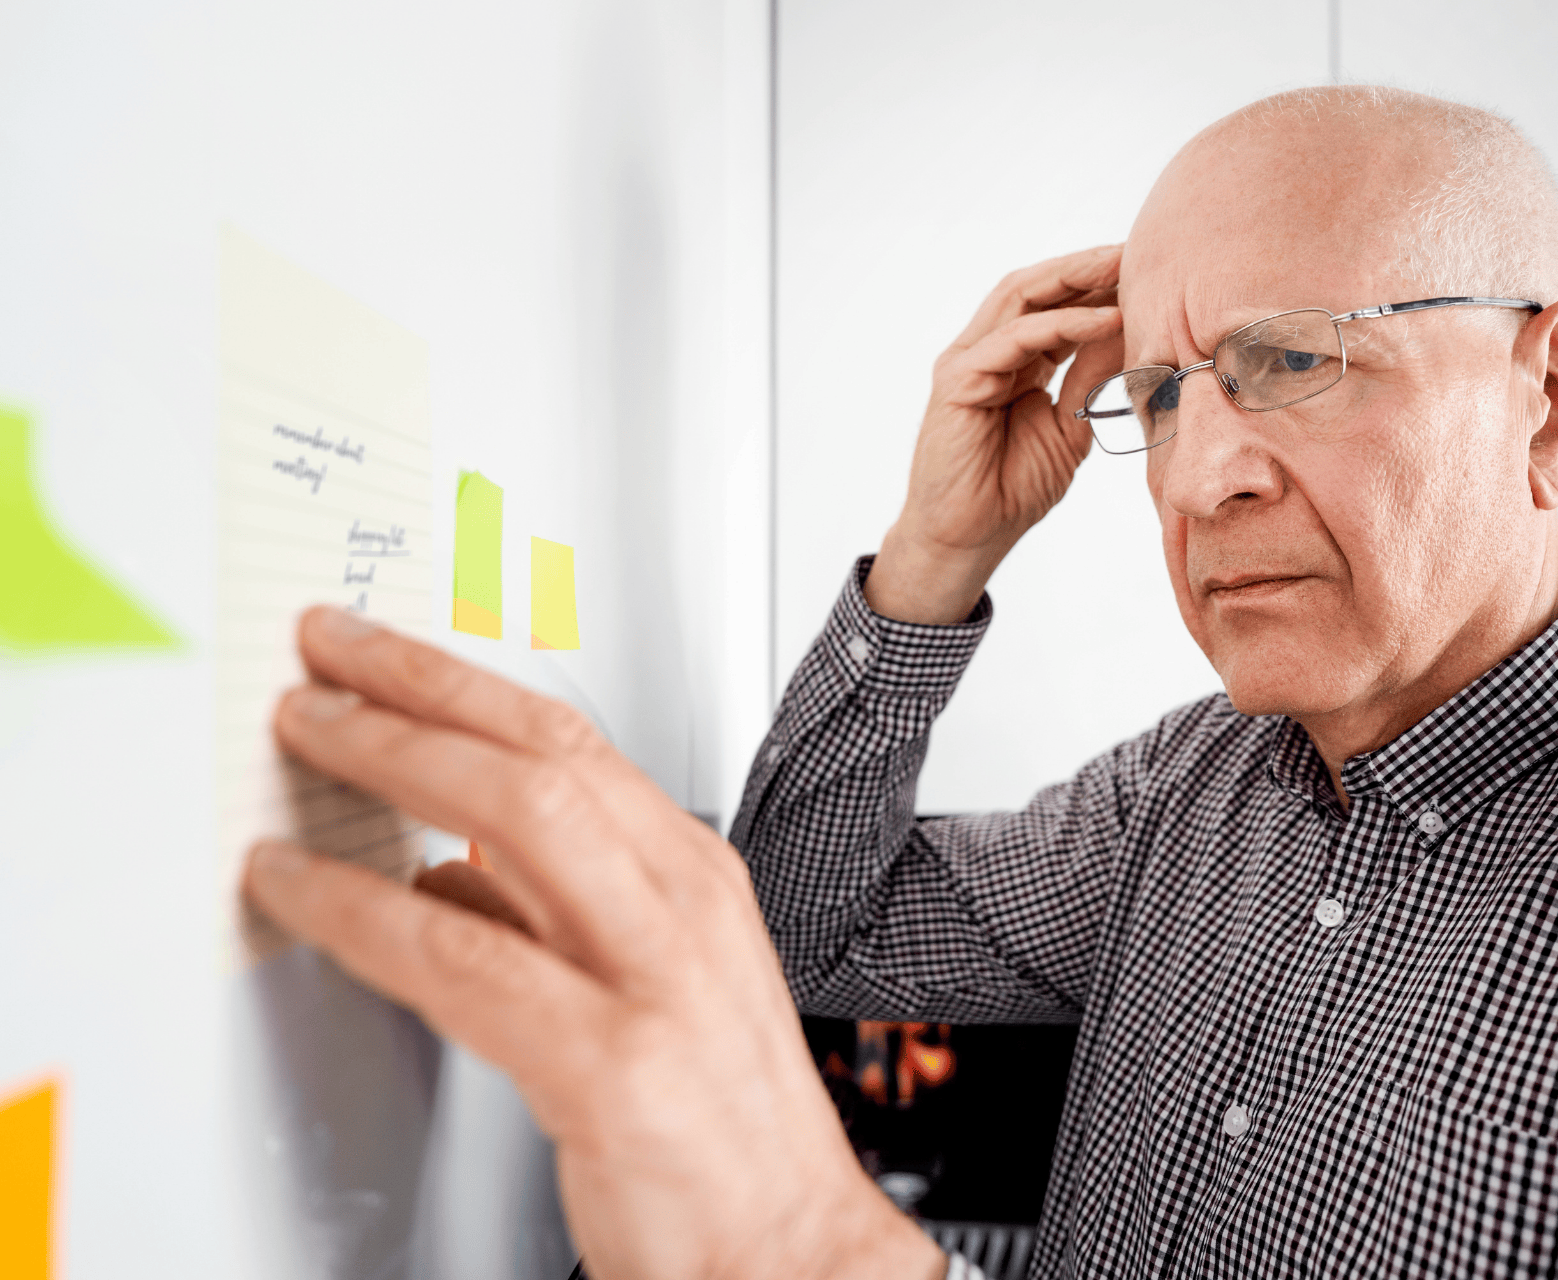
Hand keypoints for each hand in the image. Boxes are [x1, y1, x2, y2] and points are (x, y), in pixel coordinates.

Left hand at [243, 606, 946, 1279]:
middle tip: (323, 662)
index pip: (571, 741)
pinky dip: (363, 912)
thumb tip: (444, 864)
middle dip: (419, 689)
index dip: (461, 682)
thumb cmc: (722, 1124)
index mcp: (695, 876)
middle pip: (543, 755)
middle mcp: (684, 906)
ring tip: (306, 743)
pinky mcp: (612, 1065)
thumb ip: (553, 914)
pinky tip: (304, 893)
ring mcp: (655, 979)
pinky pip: (463, 960)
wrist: (788, 1247)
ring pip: (515, 821)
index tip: (377, 652)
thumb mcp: (653, 980)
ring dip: (390, 762)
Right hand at [865, 244, 1126, 623]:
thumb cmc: (1012, 489)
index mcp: (1014, 360)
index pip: (1055, 305)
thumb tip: (1132, 331)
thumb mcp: (1070, 425)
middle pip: (1036, 288)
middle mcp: (987, 351)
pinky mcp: (958, 381)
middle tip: (1137, 249)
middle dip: (1086, 266)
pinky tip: (1104, 319)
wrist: (971, 537)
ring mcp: (968, 362)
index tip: (1148, 270)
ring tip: (1122, 266)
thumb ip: (1092, 377)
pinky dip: (1060, 325)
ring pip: (1021, 299)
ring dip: (1075, 279)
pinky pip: (1013, 339)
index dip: (1097, 284)